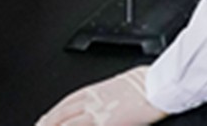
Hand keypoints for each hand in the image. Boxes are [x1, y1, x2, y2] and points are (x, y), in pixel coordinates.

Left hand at [36, 68, 165, 125]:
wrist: (161, 85)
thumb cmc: (150, 83)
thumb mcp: (126, 84)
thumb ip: (112, 92)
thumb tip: (111, 97)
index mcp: (97, 90)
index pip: (67, 103)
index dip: (53, 113)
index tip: (46, 119)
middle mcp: (93, 99)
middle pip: (60, 113)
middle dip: (46, 122)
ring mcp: (96, 111)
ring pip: (63, 121)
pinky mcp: (104, 121)